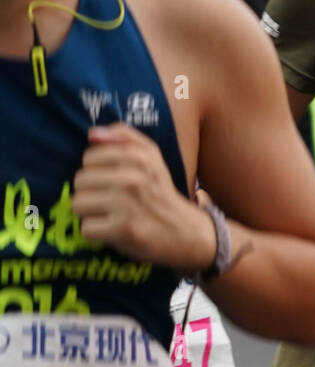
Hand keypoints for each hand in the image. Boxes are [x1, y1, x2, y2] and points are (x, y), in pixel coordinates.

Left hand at [72, 124, 215, 269]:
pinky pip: (86, 227)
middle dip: (92, 192)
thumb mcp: (151, 156)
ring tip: (110, 214)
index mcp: (138, 157)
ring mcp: (126, 204)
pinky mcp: (122, 229)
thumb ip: (123, 136)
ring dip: (91, 212)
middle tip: (112, 200)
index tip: (113, 180)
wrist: (184, 230)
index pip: (89, 158)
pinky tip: (112, 230)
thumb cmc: (160, 191)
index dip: (97, 171)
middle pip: (80, 181)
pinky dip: (96, 232)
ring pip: (78, 204)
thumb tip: (92, 134)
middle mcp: (132, 178)